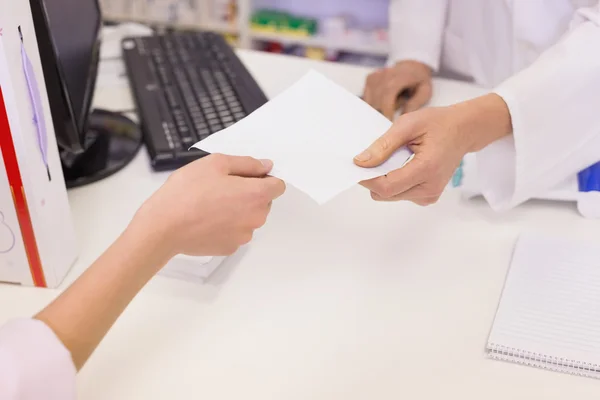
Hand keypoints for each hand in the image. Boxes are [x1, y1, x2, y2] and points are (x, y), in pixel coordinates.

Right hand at [133, 154, 285, 256]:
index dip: (264, 178)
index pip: (278, 186)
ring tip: (210, 203)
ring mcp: (244, 236)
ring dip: (237, 210)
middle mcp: (256, 218)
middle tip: (221, 187)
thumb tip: (266, 166)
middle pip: (264, 202)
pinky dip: (226, 225)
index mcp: (256, 195)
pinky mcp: (230, 248)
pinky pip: (235, 232)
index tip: (246, 176)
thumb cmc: (187, 192)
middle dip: (249, 193)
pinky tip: (207, 219)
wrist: (163, 227)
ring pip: (249, 217)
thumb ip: (247, 163)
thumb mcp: (216, 163)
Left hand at [354, 94, 512, 204]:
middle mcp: (429, 188)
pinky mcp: (428, 197)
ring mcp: (430, 195)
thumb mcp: (408, 124)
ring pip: (391, 196)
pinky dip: (395, 182)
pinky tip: (404, 165)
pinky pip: (400, 194)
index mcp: (426, 169)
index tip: (358, 164)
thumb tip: (360, 162)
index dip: (366, 178)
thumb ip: (383, 145)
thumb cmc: (438, 123)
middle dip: (374, 178)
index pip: (386, 187)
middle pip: (386, 194)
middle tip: (377, 157)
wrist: (463, 130)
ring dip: (385, 180)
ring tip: (396, 158)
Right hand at [363, 60, 432, 119]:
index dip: (387, 113)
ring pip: (370, 101)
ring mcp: (375, 77)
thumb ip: (415, 104)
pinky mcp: (369, 79)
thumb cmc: (419, 80)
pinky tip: (385, 100)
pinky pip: (367, 98)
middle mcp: (383, 76)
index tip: (390, 124)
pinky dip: (375, 103)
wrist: (412, 64)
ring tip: (392, 104)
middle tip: (394, 116)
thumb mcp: (425, 91)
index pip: (387, 98)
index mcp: (398, 78)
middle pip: (377, 102)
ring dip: (379, 108)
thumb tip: (403, 118)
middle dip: (383, 113)